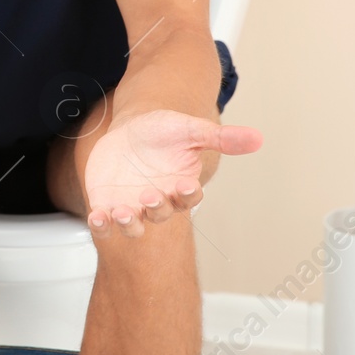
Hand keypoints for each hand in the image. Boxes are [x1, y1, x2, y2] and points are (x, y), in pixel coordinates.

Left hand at [83, 109, 261, 238]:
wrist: (130, 130)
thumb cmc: (164, 131)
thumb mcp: (190, 129)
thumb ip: (220, 137)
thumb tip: (258, 138)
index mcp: (181, 186)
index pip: (188, 197)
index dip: (187, 193)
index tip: (184, 184)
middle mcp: (158, 201)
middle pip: (160, 214)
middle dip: (156, 208)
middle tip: (150, 196)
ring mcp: (131, 206)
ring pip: (132, 225)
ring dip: (128, 224)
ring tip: (121, 212)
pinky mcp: (107, 205)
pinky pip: (104, 222)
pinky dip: (100, 224)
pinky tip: (96, 218)